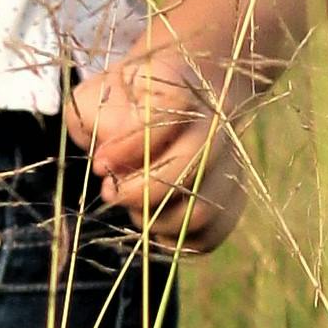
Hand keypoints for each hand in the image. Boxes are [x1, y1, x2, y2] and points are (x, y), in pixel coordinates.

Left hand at [67, 46, 251, 252]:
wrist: (183, 88)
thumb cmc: (129, 96)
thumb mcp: (101, 92)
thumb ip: (96, 119)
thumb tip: (111, 161)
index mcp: (184, 87)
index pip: (168, 118)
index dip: (131, 147)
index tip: (100, 160)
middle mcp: (218, 124)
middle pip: (192, 170)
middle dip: (140, 191)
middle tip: (110, 190)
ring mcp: (231, 162)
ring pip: (203, 211)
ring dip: (156, 220)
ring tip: (135, 206)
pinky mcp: (231, 197)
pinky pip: (208, 236)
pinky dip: (174, 241)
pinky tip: (153, 222)